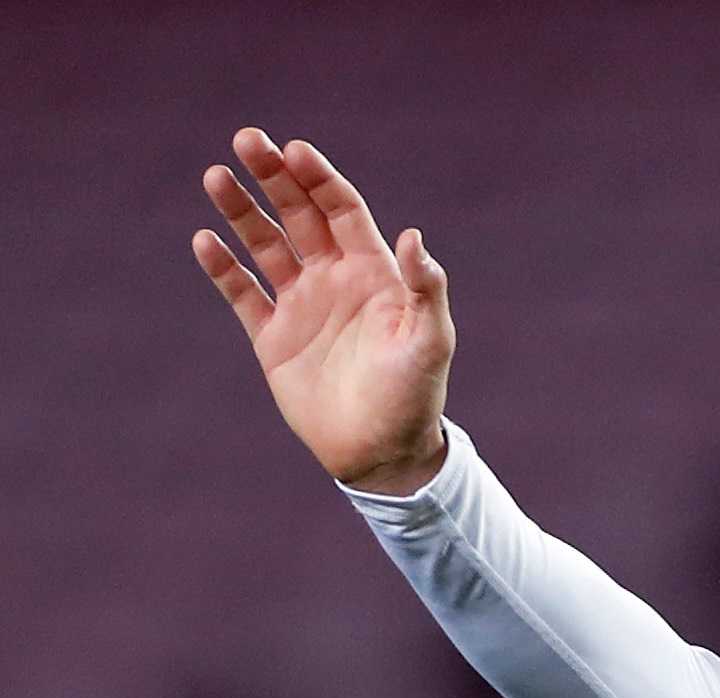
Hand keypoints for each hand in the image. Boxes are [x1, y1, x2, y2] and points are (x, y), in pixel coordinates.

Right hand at [193, 128, 454, 494]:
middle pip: (300, 214)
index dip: (320, 179)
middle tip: (247, 139)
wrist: (382, 451)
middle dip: (274, 177)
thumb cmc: (416, 395)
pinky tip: (205, 240)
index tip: (295, 149)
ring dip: (241, 211)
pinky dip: (223, 268)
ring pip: (265, 244)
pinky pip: (242, 293)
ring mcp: (302, 306)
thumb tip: (414, 236)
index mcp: (374, 273)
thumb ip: (426, 289)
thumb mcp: (430, 341)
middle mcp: (335, 280)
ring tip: (217, 177)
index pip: (342, 210)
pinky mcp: (273, 338)